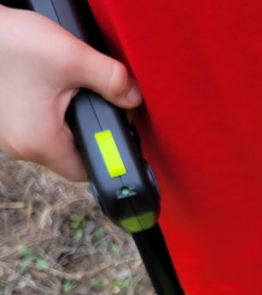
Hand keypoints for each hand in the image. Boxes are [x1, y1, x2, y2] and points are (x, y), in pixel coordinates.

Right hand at [0, 6, 140, 180]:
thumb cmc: (11, 43)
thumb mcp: (72, 57)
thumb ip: (112, 80)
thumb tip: (134, 97)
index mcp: (39, 142)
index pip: (86, 171)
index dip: (108, 155)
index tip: (118, 134)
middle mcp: (18, 146)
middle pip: (70, 155)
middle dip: (90, 132)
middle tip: (98, 102)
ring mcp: (6, 134)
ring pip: (52, 139)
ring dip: (68, 120)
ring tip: (72, 90)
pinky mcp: (2, 120)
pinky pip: (34, 125)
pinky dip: (48, 111)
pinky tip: (50, 87)